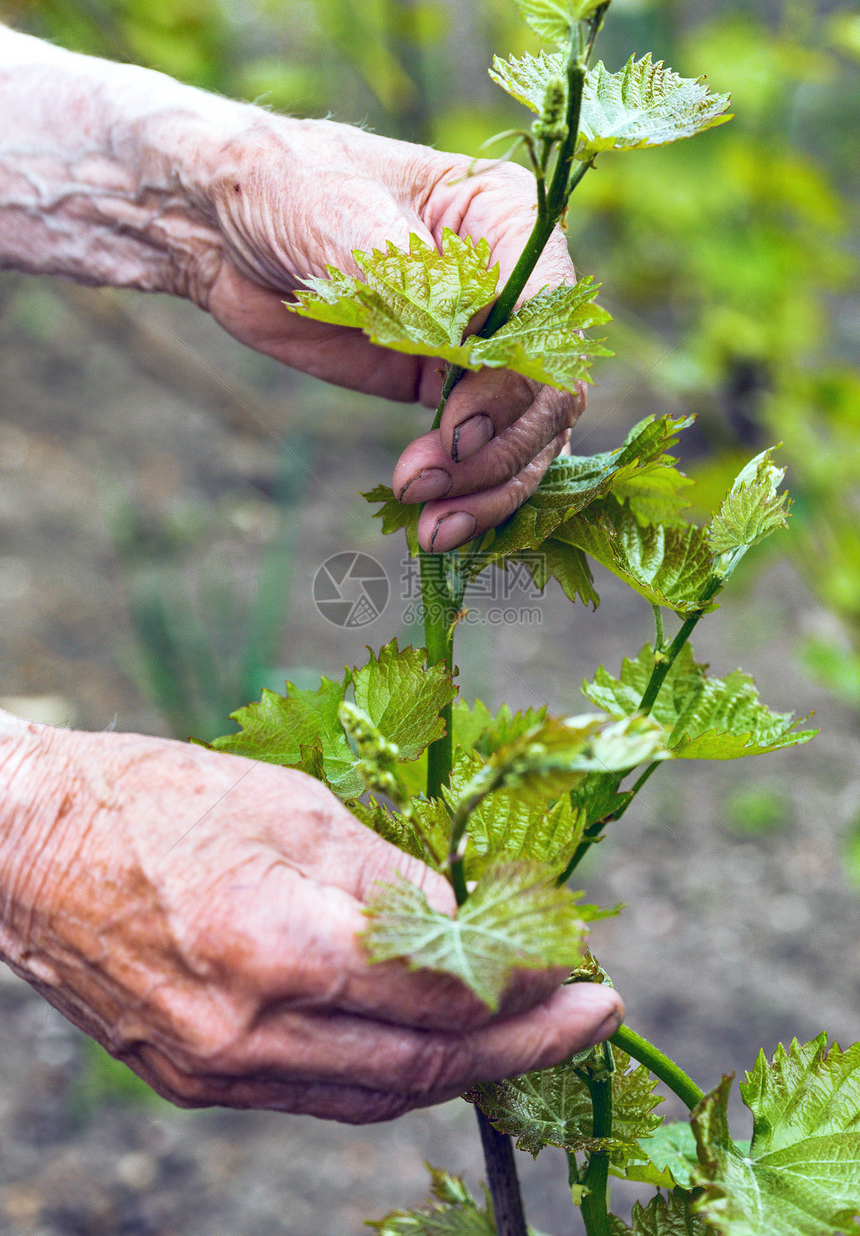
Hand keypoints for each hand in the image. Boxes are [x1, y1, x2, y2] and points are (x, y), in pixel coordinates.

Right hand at [1, 720, 621, 1122]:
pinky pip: (319, 1096)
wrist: (31, 851)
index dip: (524, 983)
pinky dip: (388, 1074)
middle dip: (522, 1048)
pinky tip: (429, 1046)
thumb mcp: (292, 805)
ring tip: (527, 1037)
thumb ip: (387, 874)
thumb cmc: (156, 801)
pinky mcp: (193, 1084)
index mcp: (280, 945)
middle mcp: (250, 1032)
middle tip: (593, 1020)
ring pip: (374, 1095)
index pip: (438, 990)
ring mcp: (217, 1071)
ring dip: (463, 1071)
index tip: (582, 966)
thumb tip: (462, 917)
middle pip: (421, 1065)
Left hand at [199, 118, 584, 550]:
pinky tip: (436, 524)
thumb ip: (409, 281)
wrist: (224, 225)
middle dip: (499, 452)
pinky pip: (481, 453)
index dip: (516, 383)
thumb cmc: (287, 187)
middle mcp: (512, 289)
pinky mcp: (442, 391)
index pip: (547, 318)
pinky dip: (468, 494)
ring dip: (489, 490)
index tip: (455, 426)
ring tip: (432, 525)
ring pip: (526, 437)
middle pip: (548, 392)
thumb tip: (469, 346)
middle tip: (429, 484)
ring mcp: (481, 347)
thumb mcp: (342, 217)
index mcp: (508, 223)